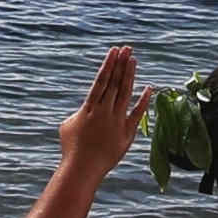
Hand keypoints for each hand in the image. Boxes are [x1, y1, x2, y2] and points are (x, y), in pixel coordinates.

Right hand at [54, 43, 145, 180]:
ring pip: (125, 93)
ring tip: (134, 60)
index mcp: (89, 107)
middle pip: (115, 83)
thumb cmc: (71, 148)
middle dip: (121, 64)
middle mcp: (104, 111)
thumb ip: (81, 111)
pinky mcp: (126, 133)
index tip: (114, 51)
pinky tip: (149, 88)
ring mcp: (116, 121)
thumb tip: (89, 106)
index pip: (101, 80)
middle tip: (127, 48)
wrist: (82, 169)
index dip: (109, 64)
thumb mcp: (68, 125)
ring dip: (130, 76)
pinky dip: (143, 101)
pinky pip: (137, 114)